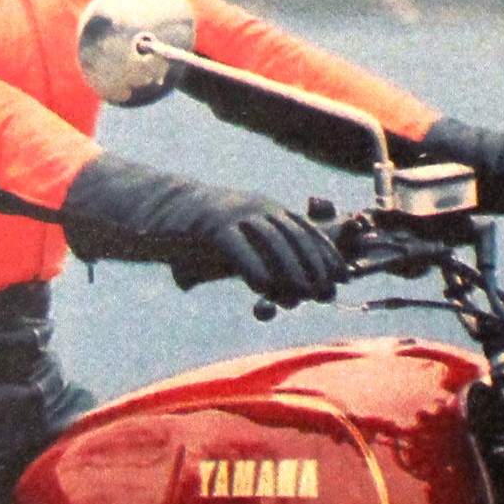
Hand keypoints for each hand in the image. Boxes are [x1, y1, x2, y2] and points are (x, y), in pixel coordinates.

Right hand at [191, 189, 344, 305]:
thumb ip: (264, 264)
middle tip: (323, 292)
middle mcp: (256, 207)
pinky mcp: (211, 226)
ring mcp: (234, 214)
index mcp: (268, 209)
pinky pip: (237, 248)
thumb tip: (294, 296)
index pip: (306, 230)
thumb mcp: (240, 245)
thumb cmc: (205, 236)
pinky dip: (252, 267)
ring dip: (289, 270)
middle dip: (313, 266)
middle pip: (294, 237)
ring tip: (300, 296)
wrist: (160, 212)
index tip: (343, 276)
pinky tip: (262, 289)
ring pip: (270, 242)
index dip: (327, 254)